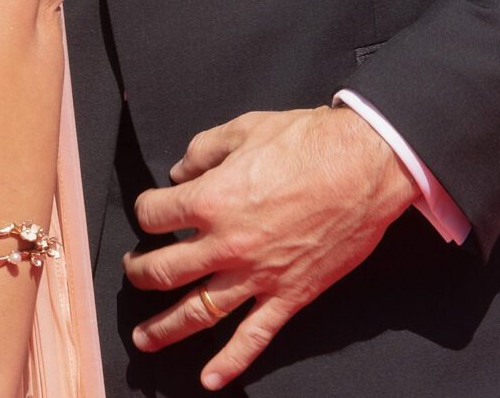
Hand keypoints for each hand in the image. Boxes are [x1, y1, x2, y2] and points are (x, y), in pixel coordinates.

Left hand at [123, 106, 415, 390]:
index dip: (146, 210)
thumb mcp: (245, 128)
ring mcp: (257, 275)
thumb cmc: (307, 142)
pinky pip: (254, 336)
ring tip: (144, 337)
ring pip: (197, 312)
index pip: (154, 215)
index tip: (151, 209)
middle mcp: (227, 244)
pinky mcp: (288, 295)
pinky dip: (231, 362)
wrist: (364, 167)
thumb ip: (203, 150)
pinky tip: (210, 380)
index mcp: (211, 199)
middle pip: (163, 271)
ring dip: (165, 328)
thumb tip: (179, 170)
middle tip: (135, 272)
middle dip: (141, 273)